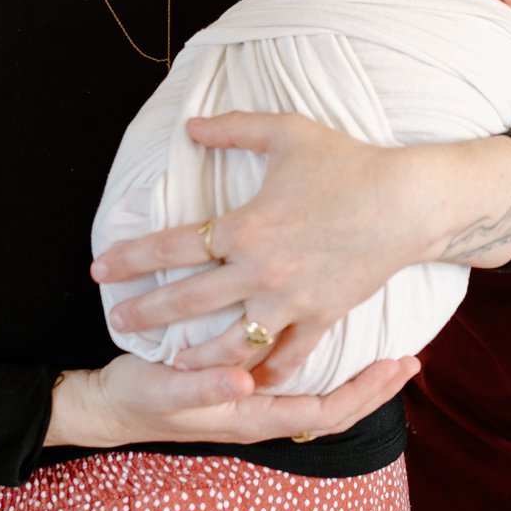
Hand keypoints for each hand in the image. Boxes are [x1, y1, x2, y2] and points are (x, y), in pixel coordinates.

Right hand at [45, 352, 417, 446]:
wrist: (109, 406)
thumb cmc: (138, 398)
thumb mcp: (165, 389)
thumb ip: (203, 385)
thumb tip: (246, 380)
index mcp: (253, 416)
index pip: (329, 410)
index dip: (368, 391)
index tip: (401, 364)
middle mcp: (262, 413)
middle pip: (336, 408)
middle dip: (376, 388)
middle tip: (411, 358)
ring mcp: (255, 403)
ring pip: (322, 397)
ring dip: (356, 378)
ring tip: (385, 350)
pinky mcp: (245, 387)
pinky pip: (299, 383)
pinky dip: (326, 369)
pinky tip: (333, 346)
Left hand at [91, 114, 510, 387]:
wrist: (408, 201)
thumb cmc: (348, 162)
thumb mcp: (286, 133)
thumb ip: (232, 129)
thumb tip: (190, 127)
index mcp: (244, 227)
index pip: (170, 246)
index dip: (131, 258)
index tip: (101, 268)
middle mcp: (260, 271)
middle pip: (188, 302)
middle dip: (146, 313)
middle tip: (118, 321)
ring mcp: (291, 301)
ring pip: (231, 343)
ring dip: (196, 355)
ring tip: (173, 360)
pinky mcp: (322, 317)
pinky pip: (287, 356)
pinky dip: (264, 373)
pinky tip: (245, 382)